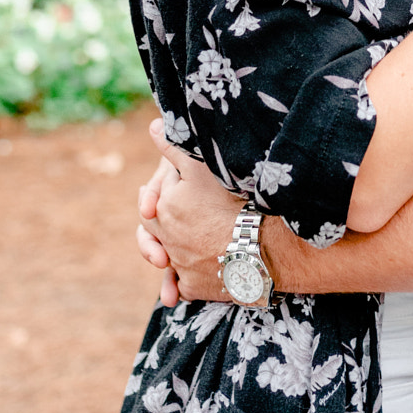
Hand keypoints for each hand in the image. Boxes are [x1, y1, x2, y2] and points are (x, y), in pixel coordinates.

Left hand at [140, 117, 247, 303]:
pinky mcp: (194, 287)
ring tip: (168, 257)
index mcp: (164, 209)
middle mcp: (166, 239)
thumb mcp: (201, 166)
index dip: (156, 195)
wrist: (262, 246)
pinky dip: (183, 282)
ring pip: (168, 261)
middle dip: (156, 227)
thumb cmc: (232, 202)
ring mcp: (180, 265)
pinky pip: (183, 285)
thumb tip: (153, 126)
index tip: (156, 194)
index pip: (150, 201)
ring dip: (167, 258)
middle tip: (159, 221)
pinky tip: (186, 279)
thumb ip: (174, 147)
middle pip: (155, 233)